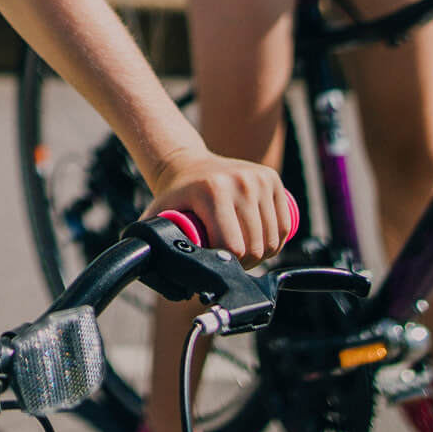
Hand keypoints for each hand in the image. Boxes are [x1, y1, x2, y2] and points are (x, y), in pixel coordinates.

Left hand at [145, 148, 292, 265]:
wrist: (187, 163)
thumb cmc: (174, 196)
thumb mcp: (157, 216)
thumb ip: (149, 242)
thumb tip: (147, 268)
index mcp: (212, 191)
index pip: (232, 247)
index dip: (226, 265)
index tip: (215, 262)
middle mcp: (239, 181)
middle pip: (255, 246)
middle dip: (244, 263)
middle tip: (229, 259)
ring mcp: (258, 178)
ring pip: (273, 239)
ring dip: (261, 254)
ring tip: (243, 251)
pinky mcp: (271, 178)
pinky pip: (285, 225)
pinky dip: (277, 241)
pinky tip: (261, 242)